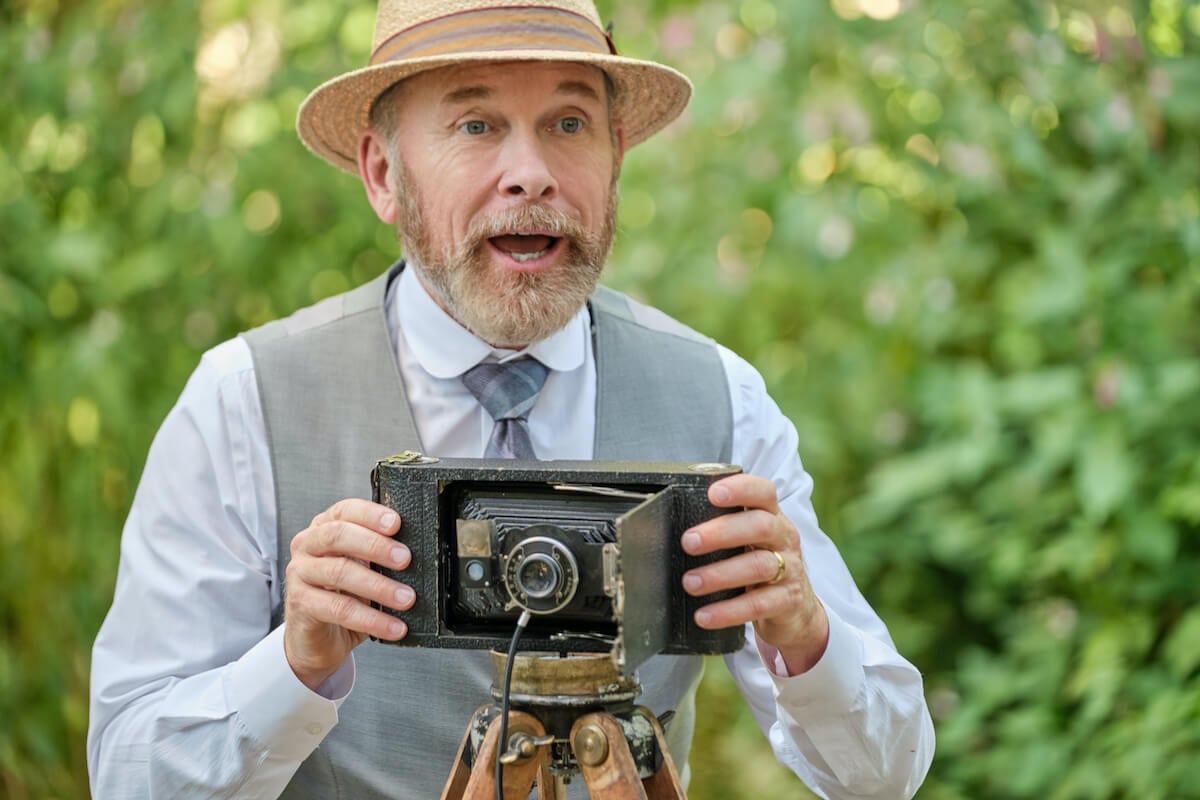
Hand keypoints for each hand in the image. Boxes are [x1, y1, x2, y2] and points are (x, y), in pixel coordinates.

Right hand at [283, 499, 413, 689]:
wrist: (318, 637)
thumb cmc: (342, 594)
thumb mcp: (362, 568)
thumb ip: (377, 554)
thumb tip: (412, 552)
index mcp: (323, 528)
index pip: (345, 511)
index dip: (370, 515)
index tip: (396, 523)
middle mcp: (307, 546)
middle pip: (337, 535)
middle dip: (375, 545)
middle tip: (405, 559)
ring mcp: (299, 574)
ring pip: (340, 573)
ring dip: (379, 587)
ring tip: (406, 598)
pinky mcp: (300, 603)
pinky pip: (339, 609)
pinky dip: (371, 619)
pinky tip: (392, 626)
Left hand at [680, 474, 829, 673]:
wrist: (797, 610)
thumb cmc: (761, 565)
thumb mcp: (750, 540)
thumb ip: (725, 527)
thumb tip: (674, 522)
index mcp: (772, 516)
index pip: (763, 492)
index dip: (741, 489)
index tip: (713, 493)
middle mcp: (784, 539)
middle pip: (760, 526)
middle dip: (722, 532)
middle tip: (688, 542)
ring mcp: (790, 570)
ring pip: (758, 566)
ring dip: (720, 574)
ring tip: (690, 582)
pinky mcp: (787, 601)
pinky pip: (757, 605)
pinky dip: (728, 611)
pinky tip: (704, 615)